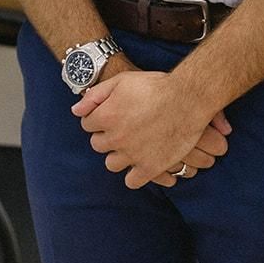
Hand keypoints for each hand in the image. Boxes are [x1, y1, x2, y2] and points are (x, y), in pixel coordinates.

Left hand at [72, 69, 230, 189]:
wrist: (187, 99)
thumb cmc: (155, 86)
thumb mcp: (122, 81)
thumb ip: (95, 95)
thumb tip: (76, 110)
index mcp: (107, 116)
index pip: (87, 124)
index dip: (98, 118)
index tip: (109, 115)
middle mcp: (116, 138)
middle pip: (98, 144)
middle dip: (106, 136)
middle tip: (122, 128)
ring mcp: (133, 155)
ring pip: (112, 164)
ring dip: (118, 156)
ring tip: (130, 145)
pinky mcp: (150, 168)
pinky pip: (131, 181)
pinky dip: (134, 175)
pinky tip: (141, 163)